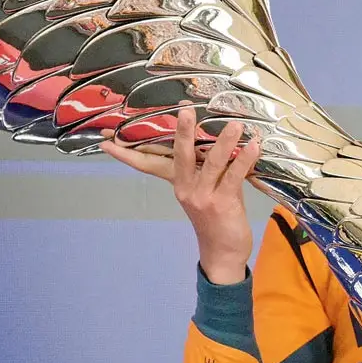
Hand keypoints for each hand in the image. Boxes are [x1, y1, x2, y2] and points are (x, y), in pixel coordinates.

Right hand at [98, 106, 260, 284]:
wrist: (223, 253)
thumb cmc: (216, 217)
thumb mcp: (205, 190)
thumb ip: (207, 168)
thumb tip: (217, 138)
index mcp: (178, 183)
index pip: (148, 164)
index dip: (127, 153)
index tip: (106, 141)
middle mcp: (186, 188)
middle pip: (180, 155)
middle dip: (182, 132)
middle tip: (184, 109)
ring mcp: (203, 196)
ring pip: (213, 162)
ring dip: (225, 141)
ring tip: (234, 124)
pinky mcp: (222, 203)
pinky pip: (234, 176)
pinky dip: (245, 159)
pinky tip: (254, 146)